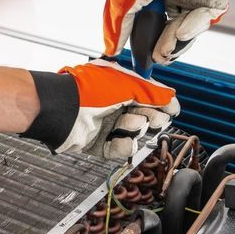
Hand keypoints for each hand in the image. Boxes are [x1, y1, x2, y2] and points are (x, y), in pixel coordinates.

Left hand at [20, 61, 179, 158]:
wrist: (61, 108)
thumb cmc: (88, 90)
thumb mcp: (126, 85)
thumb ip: (151, 92)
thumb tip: (171, 96)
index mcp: (119, 87)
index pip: (148, 97)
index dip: (161, 104)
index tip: (173, 110)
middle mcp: (113, 105)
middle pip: (144, 116)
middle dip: (151, 118)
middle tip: (152, 118)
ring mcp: (105, 125)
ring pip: (133, 133)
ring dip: (134, 129)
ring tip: (128, 124)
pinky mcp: (97, 143)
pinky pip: (119, 148)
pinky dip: (122, 145)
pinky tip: (120, 139)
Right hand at [102, 0, 227, 64]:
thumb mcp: (123, 4)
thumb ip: (119, 29)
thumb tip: (111, 51)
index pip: (159, 27)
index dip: (154, 44)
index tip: (149, 58)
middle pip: (177, 31)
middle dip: (168, 46)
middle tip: (159, 55)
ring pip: (193, 28)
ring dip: (179, 40)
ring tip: (168, 43)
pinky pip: (209, 17)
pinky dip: (195, 26)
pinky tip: (181, 29)